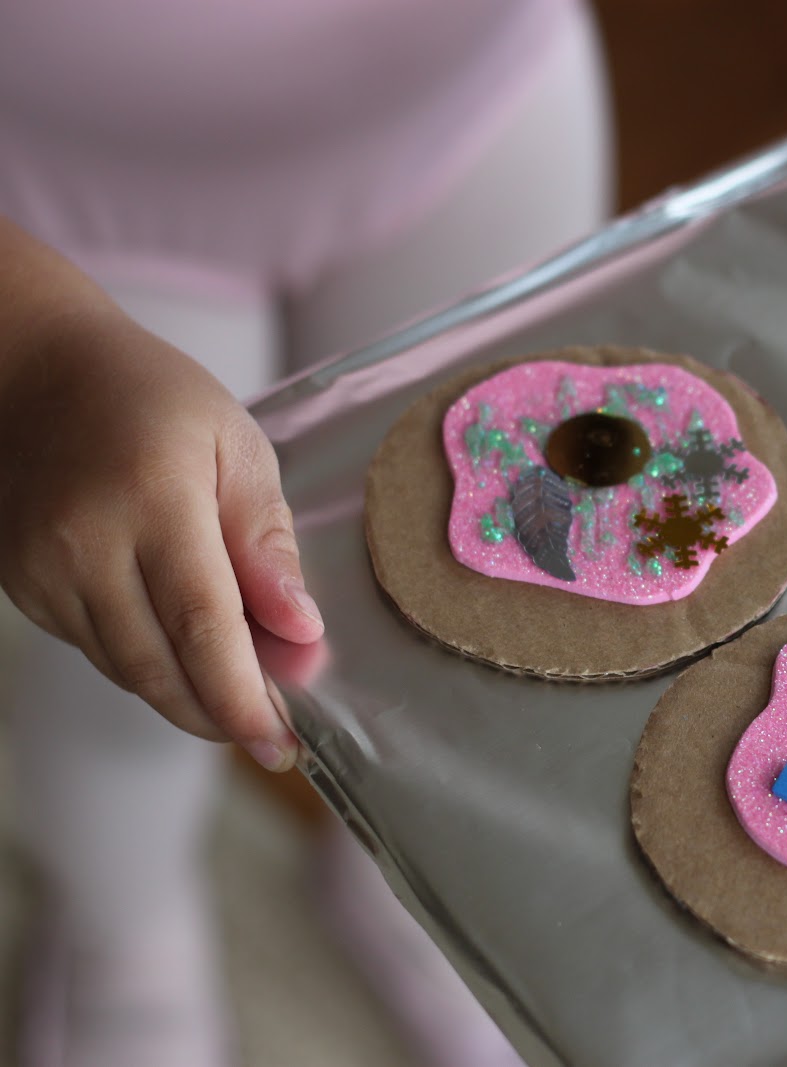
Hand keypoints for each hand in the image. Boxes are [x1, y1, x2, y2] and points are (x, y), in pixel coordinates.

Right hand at [0, 300, 320, 771]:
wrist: (35, 370)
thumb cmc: (153, 399)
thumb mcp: (237, 446)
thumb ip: (267, 541)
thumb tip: (300, 629)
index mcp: (154, 499)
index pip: (204, 626)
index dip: (243, 696)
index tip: (283, 742)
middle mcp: (85, 542)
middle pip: (159, 666)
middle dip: (221, 716)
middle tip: (272, 743)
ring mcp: (41, 569)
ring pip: (125, 668)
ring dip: (186, 699)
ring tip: (239, 704)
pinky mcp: (20, 584)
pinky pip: (95, 648)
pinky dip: (146, 665)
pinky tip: (184, 660)